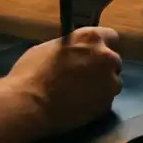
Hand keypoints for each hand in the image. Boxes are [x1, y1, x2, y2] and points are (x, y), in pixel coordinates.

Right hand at [7, 27, 122, 135]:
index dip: (101, 46)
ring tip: (81, 94)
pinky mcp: (106, 104)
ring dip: (101, 86)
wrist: (29, 104)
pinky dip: (96, 103)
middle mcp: (106, 57)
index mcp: (91, 39)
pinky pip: (105, 101)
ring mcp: (110, 82)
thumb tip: (74, 52)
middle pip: (113, 61)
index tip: (93, 54)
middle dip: (102, 68)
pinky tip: (79, 106)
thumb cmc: (32, 72)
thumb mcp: (50, 48)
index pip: (110, 36)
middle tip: (84, 76)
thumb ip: (71, 47)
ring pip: (112, 82)